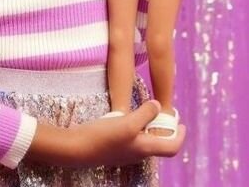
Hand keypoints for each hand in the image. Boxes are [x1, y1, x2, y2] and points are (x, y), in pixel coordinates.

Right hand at [67, 100, 185, 167]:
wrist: (77, 148)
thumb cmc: (104, 136)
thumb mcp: (128, 122)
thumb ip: (145, 114)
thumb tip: (158, 106)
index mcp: (145, 149)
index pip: (171, 148)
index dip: (181, 137)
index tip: (182, 124)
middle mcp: (137, 153)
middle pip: (159, 145)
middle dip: (165, 130)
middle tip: (164, 115)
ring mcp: (125, 152)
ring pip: (144, 141)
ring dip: (149, 128)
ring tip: (146, 112)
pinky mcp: (114, 147)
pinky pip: (132, 138)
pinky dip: (136, 128)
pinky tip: (127, 116)